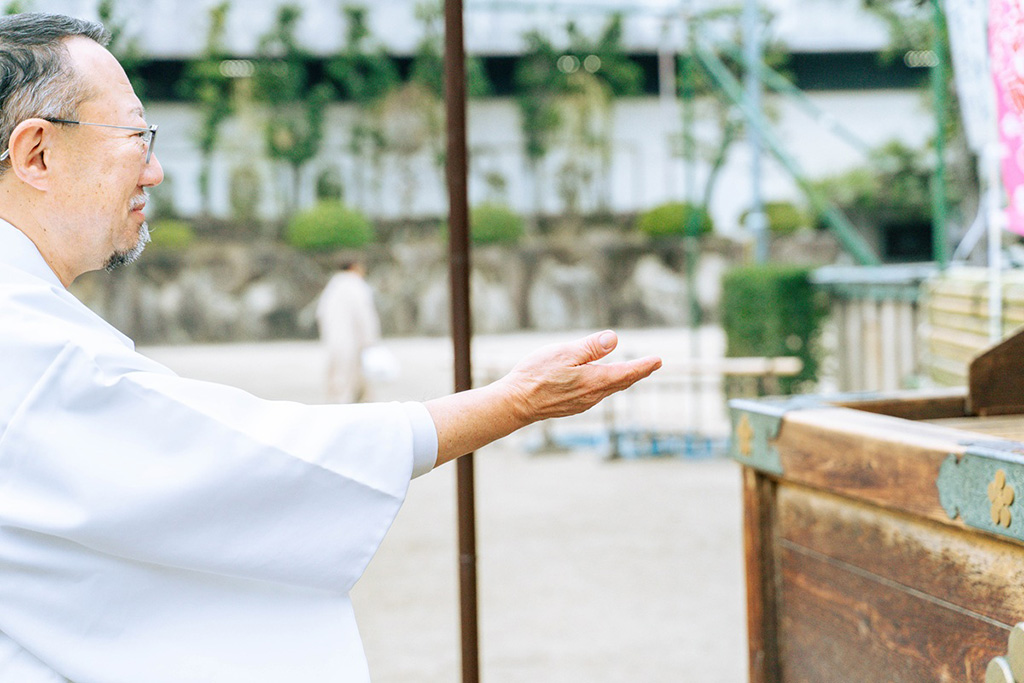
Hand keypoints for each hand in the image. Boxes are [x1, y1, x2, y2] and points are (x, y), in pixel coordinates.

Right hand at [496, 330, 662, 424]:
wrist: (516, 404)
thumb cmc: (536, 376)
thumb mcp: (564, 353)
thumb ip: (590, 348)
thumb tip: (614, 339)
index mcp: (595, 381)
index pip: (626, 372)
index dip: (644, 366)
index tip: (658, 360)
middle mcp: (593, 395)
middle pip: (621, 383)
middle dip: (637, 373)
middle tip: (652, 365)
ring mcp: (582, 403)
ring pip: (609, 390)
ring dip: (623, 380)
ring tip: (631, 373)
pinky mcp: (572, 406)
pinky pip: (597, 394)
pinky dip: (607, 385)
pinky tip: (602, 382)